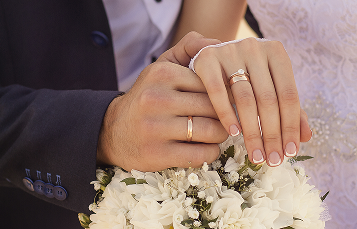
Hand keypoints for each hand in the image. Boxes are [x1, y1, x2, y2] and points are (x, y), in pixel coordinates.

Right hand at [97, 32, 228, 171]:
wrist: (112, 130)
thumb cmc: (148, 96)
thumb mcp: (162, 66)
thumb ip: (189, 48)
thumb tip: (218, 44)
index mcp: (162, 74)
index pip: (211, 83)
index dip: (224, 94)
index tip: (226, 101)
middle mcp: (157, 99)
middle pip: (214, 107)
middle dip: (225, 115)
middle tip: (226, 119)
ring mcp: (155, 128)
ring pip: (211, 131)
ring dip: (221, 135)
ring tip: (217, 133)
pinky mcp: (157, 154)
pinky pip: (201, 155)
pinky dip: (211, 153)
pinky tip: (206, 148)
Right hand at [192, 37, 311, 166]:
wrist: (212, 54)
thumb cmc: (245, 74)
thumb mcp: (269, 85)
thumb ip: (287, 107)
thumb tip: (306, 137)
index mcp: (276, 52)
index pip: (289, 95)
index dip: (291, 126)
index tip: (290, 153)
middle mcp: (254, 48)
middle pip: (268, 99)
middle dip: (273, 134)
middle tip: (273, 161)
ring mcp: (229, 51)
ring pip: (245, 99)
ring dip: (252, 132)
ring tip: (256, 155)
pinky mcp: (207, 59)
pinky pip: (218, 92)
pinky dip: (226, 114)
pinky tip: (233, 134)